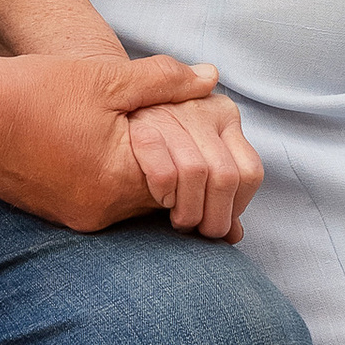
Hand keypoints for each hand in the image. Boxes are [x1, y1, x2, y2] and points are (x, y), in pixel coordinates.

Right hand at [0, 49, 232, 232]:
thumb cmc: (32, 90)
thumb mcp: (106, 77)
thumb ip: (165, 81)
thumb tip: (212, 79)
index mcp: (118, 182)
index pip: (185, 178)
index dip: (191, 144)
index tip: (183, 117)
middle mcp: (98, 212)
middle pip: (161, 193)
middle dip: (169, 156)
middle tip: (158, 118)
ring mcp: (73, 217)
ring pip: (129, 197)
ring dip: (138, 165)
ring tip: (124, 125)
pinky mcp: (53, 212)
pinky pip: (99, 198)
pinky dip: (108, 173)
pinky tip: (93, 140)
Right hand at [123, 90, 261, 240]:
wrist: (93, 115)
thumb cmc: (147, 149)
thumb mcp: (191, 162)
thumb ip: (215, 197)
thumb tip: (235, 235)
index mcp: (222, 114)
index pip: (250, 172)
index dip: (237, 207)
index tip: (217, 220)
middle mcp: (203, 109)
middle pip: (227, 177)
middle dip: (214, 218)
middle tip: (197, 230)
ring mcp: (172, 115)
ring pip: (197, 174)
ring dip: (188, 211)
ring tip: (175, 218)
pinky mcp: (139, 126)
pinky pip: (165, 171)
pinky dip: (164, 193)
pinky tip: (159, 198)